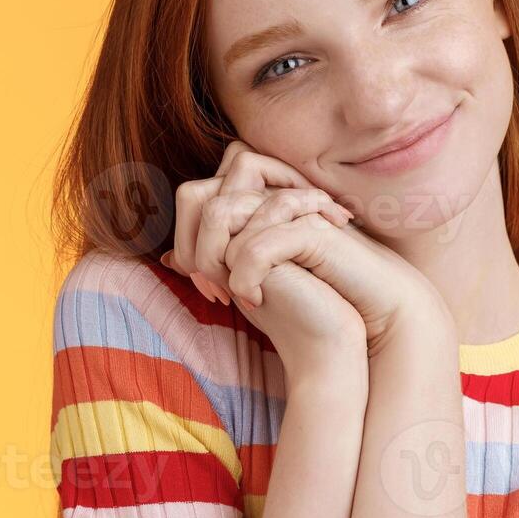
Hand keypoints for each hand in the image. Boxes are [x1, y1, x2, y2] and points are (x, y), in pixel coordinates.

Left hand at [167, 142, 446, 352]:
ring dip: (213, 260)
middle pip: (197, 193)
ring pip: (219, 212)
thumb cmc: (303, 300)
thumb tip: (167, 254)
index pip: (193, 194)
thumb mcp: (247, 278)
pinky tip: (254, 299)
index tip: (203, 282)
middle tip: (212, 286)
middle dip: (193, 244)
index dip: (185, 237)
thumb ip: (213, 258)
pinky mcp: (310, 230)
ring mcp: (289, 209)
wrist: (351, 325)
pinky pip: (256, 241)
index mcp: (252, 202)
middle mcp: (267, 197)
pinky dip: (245, 274)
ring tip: (231, 294)